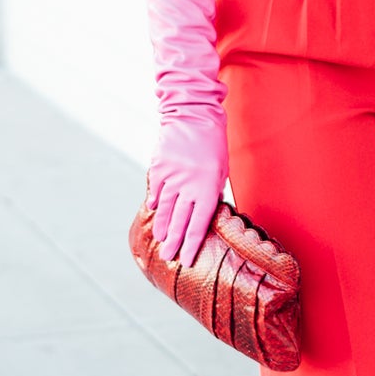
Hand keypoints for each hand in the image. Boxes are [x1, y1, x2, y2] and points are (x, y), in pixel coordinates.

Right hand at [147, 112, 228, 266]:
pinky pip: (156, 188)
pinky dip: (155, 200)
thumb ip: (211, 193)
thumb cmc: (213, 144)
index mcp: (207, 188)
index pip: (198, 225)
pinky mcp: (159, 166)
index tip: (186, 260)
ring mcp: (171, 176)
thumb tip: (203, 213)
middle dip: (174, 242)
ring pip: (165, 208)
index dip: (191, 245)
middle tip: (168, 257)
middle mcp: (188, 185)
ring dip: (163, 225)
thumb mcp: (220, 170)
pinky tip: (153, 212)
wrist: (194, 115)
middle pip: (179, 220)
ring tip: (160, 240)